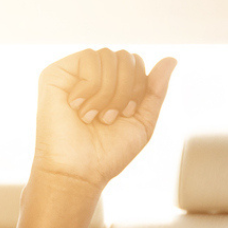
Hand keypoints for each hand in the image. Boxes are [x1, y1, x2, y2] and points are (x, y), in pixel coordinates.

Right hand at [32, 48, 175, 190]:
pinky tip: (78, 107)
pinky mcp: (56, 73)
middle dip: (125, 89)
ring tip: (93, 116)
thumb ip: (156, 90)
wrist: (79, 172)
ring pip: (108, 55)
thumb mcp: (142, 122)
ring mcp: (73, 74)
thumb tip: (171, 59)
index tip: (124, 115)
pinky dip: (90, 86)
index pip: (135, 63)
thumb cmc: (107, 154)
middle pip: (124, 56)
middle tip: (108, 117)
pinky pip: (88, 57)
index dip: (138, 86)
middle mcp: (92, 77)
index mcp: (111, 87)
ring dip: (107, 92)